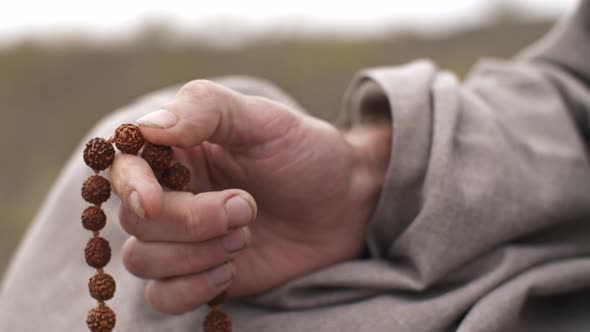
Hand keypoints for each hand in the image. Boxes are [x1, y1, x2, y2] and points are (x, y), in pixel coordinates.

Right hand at [110, 80, 390, 313]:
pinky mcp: (199, 274)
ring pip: (143, 260)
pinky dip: (192, 288)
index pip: (123, 166)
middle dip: (191, 221)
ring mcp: (184, 238)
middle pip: (136, 220)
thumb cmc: (306, 155)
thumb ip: (207, 109)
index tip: (157, 201)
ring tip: (246, 235)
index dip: (131, 186)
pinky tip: (232, 269)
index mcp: (178, 150)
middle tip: (246, 208)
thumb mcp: (265, 119)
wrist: (345, 205)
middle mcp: (173, 193)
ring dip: (196, 254)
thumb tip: (148, 127)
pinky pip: (163, 296)